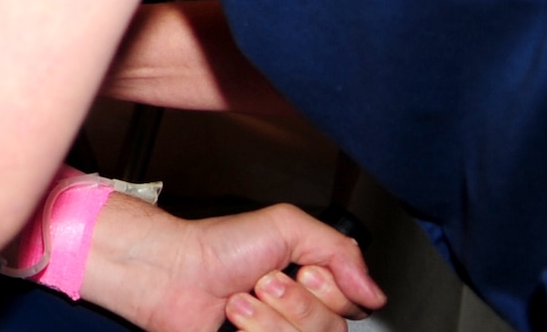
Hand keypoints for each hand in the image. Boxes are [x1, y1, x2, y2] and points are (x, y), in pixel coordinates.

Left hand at [82, 193, 384, 331]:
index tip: (303, 271)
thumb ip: (339, 250)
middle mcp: (299, 319)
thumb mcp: (286, 226)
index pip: (356, 309)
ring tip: (241, 301)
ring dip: (270, 320)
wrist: (172, 272)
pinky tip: (235, 321)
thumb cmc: (218, 247)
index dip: (331, 293)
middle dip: (296, 304)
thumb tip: (374, 293)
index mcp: (314, 290)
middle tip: (262, 282)